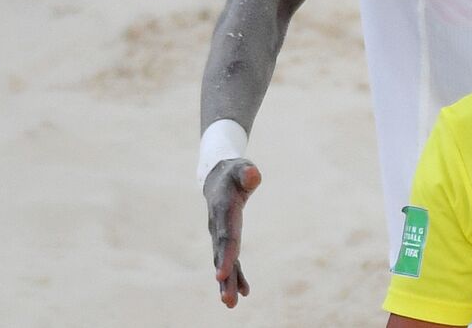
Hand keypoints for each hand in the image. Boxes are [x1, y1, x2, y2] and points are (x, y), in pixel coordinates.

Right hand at [204, 158, 260, 306]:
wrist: (217, 177)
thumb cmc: (234, 172)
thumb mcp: (242, 168)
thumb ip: (247, 172)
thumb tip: (253, 175)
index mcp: (223, 211)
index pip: (226, 236)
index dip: (226, 255)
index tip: (222, 275)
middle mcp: (217, 227)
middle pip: (222, 255)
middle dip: (225, 277)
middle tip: (228, 300)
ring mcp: (219, 235)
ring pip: (223, 262)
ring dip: (227, 283)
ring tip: (231, 304)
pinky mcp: (225, 239)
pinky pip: (230, 260)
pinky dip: (236, 275)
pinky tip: (244, 292)